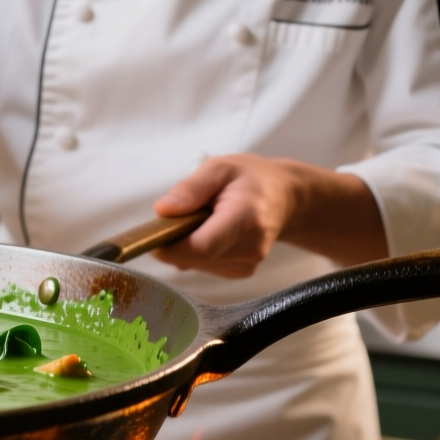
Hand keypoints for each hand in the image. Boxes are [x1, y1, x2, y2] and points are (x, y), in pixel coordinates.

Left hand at [151, 154, 386, 276]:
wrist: (286, 198)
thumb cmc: (251, 179)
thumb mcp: (219, 168)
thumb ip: (191, 188)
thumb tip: (163, 211)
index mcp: (246, 218)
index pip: (201, 247)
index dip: (170, 246)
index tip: (153, 233)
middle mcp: (250, 247)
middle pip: (195, 257)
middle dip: (175, 241)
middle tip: (178, 216)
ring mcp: (248, 264)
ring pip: (196, 263)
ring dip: (186, 244)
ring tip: (203, 219)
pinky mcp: (242, 272)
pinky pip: (204, 265)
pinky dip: (198, 250)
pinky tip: (211, 231)